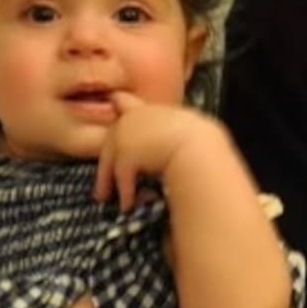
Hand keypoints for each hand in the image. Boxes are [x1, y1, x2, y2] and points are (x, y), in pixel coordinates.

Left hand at [94, 93, 227, 210]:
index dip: (119, 102)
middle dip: (107, 159)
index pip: (127, 101)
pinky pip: (121, 177)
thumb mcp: (191, 130)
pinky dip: (125, 193)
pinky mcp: (125, 154)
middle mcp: (135, 118)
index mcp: (152, 110)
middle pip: (113, 136)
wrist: (197, 147)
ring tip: (104, 197)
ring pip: (110, 158)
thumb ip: (177, 135)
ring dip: (106, 180)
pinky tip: (127, 206)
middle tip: (102, 177)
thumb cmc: (203, 142)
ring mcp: (127, 134)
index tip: (113, 102)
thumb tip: (177, 153)